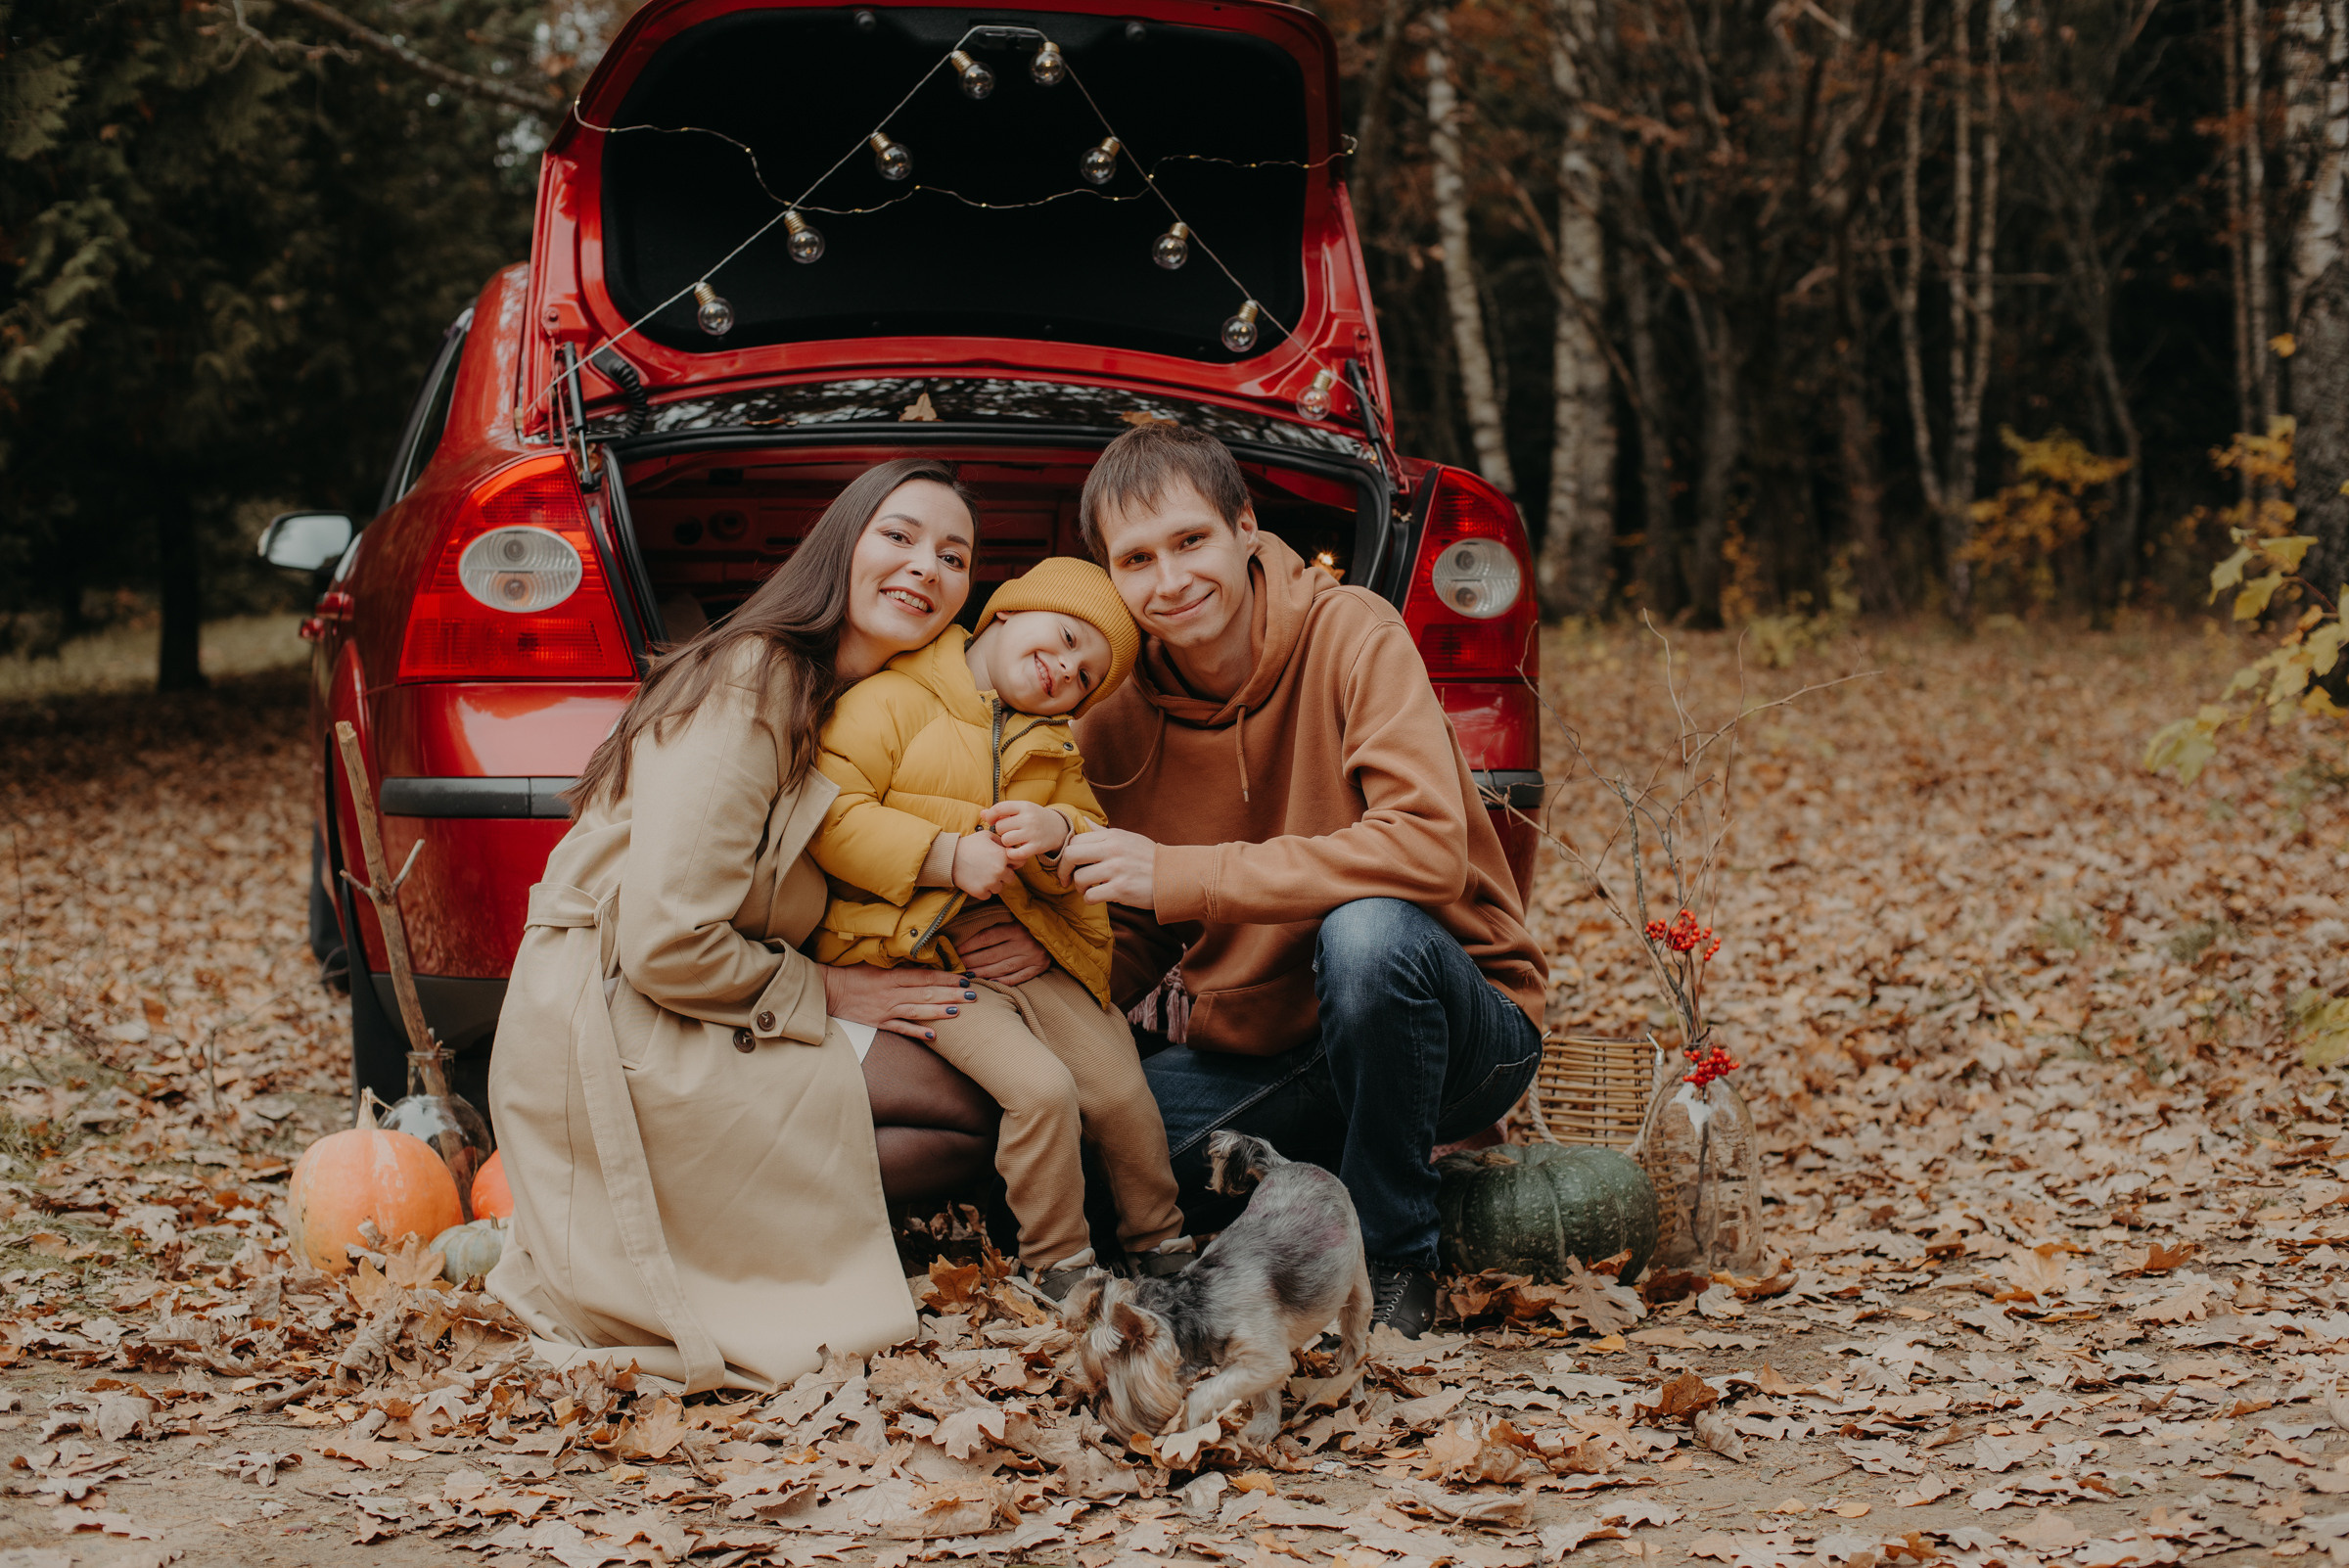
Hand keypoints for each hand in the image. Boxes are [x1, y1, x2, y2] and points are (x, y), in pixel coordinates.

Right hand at [822, 963, 978, 1039]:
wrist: (829, 991)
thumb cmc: (853, 975)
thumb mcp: (877, 965)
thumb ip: (900, 967)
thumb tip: (924, 966)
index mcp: (892, 976)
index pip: (925, 976)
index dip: (947, 978)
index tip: (965, 979)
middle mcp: (892, 993)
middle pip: (926, 993)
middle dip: (951, 994)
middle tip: (973, 995)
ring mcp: (886, 1009)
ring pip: (917, 1011)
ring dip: (939, 1012)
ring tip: (959, 1013)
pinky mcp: (879, 1023)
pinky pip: (901, 1029)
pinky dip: (917, 1033)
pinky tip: (934, 1036)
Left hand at [952, 911, 1051, 984]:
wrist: (1058, 931)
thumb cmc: (1029, 923)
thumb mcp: (1015, 916)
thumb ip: (996, 921)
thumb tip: (967, 926)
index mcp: (1016, 927)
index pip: (987, 937)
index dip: (969, 945)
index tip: (956, 950)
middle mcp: (1024, 943)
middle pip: (991, 955)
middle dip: (971, 961)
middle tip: (957, 965)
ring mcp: (1032, 957)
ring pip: (1001, 968)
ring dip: (981, 973)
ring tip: (967, 975)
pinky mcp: (1038, 968)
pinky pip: (1016, 978)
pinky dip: (1001, 982)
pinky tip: (988, 983)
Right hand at [953, 831, 1011, 898]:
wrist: (950, 857)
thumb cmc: (969, 845)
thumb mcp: (987, 836)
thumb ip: (1002, 841)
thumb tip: (1012, 848)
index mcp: (1003, 856)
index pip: (1020, 863)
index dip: (1013, 862)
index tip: (1004, 861)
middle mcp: (1000, 870)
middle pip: (1011, 878)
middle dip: (1003, 874)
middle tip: (990, 868)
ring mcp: (990, 883)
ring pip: (999, 888)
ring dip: (993, 883)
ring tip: (981, 874)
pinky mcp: (980, 892)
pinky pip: (988, 895)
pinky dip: (983, 890)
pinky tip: (976, 880)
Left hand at [981, 800, 1068, 865]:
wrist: (1057, 828)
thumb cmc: (1033, 817)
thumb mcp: (1020, 810)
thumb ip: (1002, 811)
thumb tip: (982, 814)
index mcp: (1024, 806)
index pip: (1000, 808)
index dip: (991, 815)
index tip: (991, 821)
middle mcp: (1029, 818)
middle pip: (1001, 826)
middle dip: (1001, 830)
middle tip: (1008, 831)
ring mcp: (1033, 833)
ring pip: (1006, 840)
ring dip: (1006, 842)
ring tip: (1012, 840)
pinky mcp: (1036, 847)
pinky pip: (1016, 853)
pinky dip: (1011, 854)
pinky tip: (1014, 851)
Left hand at [1058, 826, 1156, 907]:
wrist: (1174, 876)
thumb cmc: (1149, 858)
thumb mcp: (1127, 838)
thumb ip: (1103, 832)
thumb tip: (1083, 821)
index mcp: (1112, 836)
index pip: (1075, 840)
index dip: (1067, 854)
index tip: (1070, 864)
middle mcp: (1113, 850)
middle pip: (1071, 855)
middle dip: (1064, 869)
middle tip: (1067, 879)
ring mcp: (1116, 870)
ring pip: (1079, 878)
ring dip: (1079, 887)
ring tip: (1087, 889)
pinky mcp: (1121, 889)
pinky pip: (1090, 896)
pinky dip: (1089, 899)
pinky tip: (1098, 897)